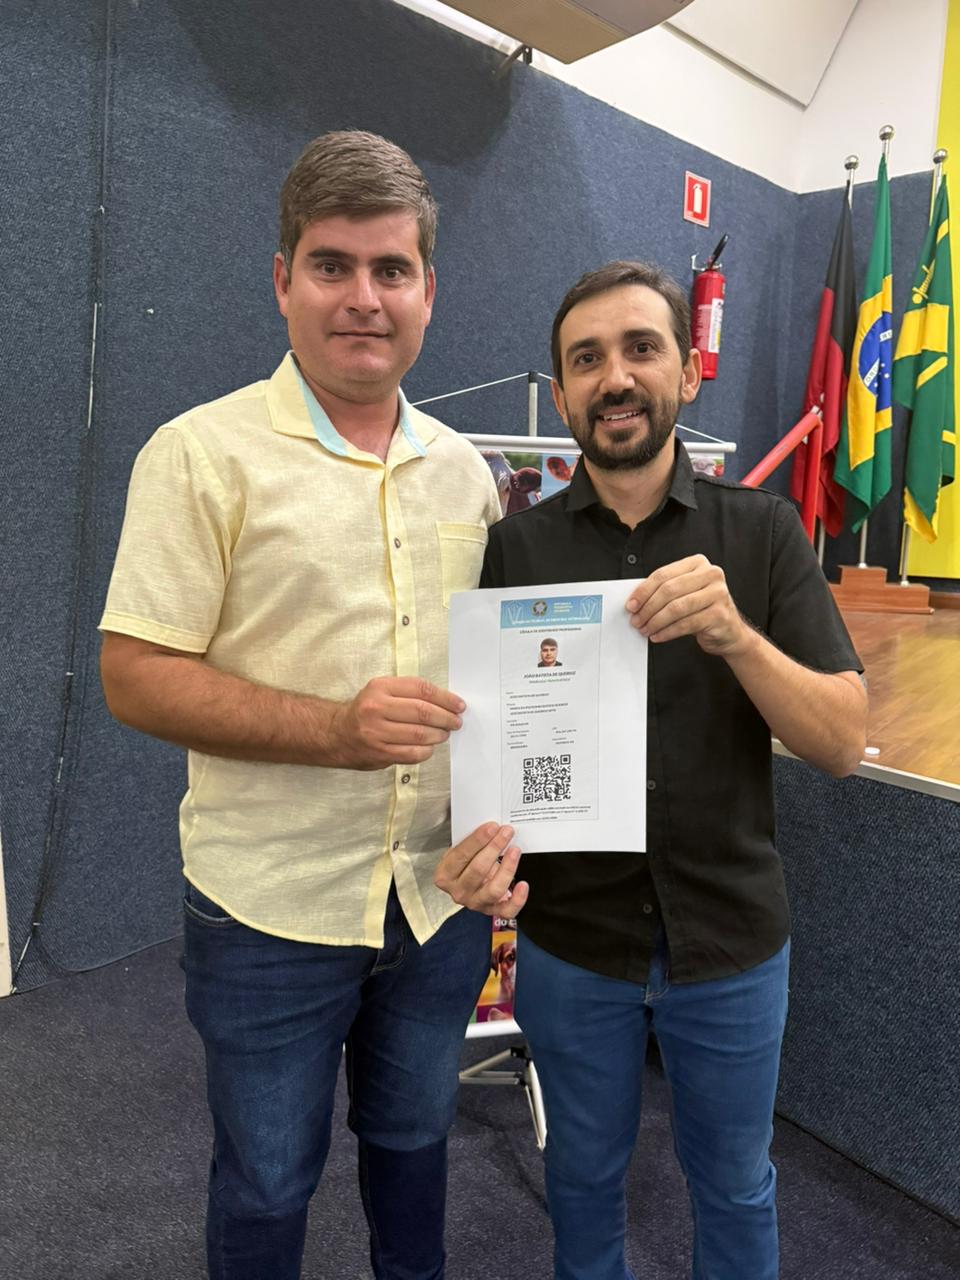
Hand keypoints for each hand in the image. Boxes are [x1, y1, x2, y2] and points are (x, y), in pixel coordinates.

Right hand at [330, 676, 464, 769]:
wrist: (337, 734)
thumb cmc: (366, 711)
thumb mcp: (381, 691)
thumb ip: (408, 693)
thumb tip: (445, 702)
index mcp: (380, 688)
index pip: (421, 690)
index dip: (445, 698)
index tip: (458, 705)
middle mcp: (376, 708)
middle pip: (423, 712)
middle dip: (446, 718)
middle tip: (456, 722)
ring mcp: (377, 732)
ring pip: (420, 734)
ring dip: (439, 735)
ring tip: (445, 733)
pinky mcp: (379, 752)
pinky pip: (412, 753)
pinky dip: (427, 750)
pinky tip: (430, 747)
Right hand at [434, 822, 528, 915]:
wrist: (468, 886)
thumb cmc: (465, 865)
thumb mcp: (461, 852)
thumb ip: (473, 843)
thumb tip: (493, 827)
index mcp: (445, 875)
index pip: (461, 855)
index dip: (478, 840)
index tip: (492, 827)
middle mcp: (459, 892)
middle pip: (478, 870)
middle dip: (494, 847)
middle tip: (506, 832)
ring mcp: (475, 903)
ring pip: (494, 889)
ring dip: (507, 868)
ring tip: (515, 850)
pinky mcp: (492, 911)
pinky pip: (507, 910)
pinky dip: (517, 899)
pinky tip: (523, 884)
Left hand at [626, 555, 750, 655]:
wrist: (729, 631)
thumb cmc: (701, 610)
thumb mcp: (684, 593)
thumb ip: (664, 591)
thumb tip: (635, 601)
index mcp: (698, 563)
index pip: (663, 574)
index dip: (643, 591)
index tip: (630, 605)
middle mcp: (711, 574)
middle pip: (669, 590)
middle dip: (648, 607)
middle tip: (636, 620)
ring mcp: (718, 593)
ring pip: (676, 608)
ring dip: (656, 621)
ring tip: (645, 630)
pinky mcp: (720, 614)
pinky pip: (686, 624)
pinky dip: (667, 632)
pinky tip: (658, 636)